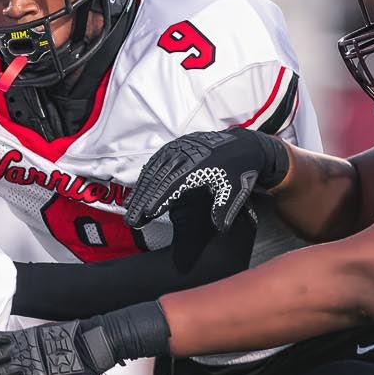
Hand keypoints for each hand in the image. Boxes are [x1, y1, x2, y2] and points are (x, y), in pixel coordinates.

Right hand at [122, 128, 289, 241]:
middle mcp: (185, 153)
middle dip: (142, 200)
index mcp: (200, 163)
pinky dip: (144, 181)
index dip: (160, 197)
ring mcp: (176, 148)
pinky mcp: (172, 148)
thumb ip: (226, 208)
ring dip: (139, 192)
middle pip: (158, 178)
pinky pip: (154, 165)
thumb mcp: (237, 189)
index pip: (174, 182)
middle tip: (132, 220)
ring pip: (152, 172)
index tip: (149, 212)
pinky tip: (137, 195)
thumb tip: (220, 228)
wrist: (243, 146)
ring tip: (130, 211)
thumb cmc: (239, 170)